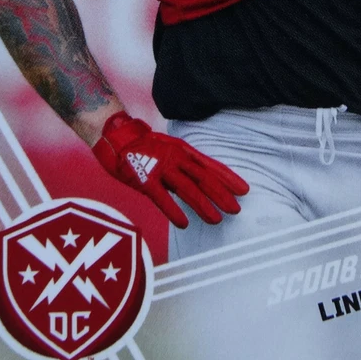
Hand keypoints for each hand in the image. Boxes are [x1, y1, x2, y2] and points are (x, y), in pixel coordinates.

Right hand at [93, 111, 249, 227]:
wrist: (116, 137)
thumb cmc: (144, 146)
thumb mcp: (170, 150)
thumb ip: (184, 166)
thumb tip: (201, 184)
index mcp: (183, 151)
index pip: (211, 166)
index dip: (228, 178)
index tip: (244, 190)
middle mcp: (176, 159)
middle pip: (204, 178)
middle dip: (222, 195)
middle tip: (236, 209)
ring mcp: (161, 168)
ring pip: (187, 189)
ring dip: (203, 205)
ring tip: (216, 219)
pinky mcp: (145, 179)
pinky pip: (162, 198)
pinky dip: (174, 211)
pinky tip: (184, 223)